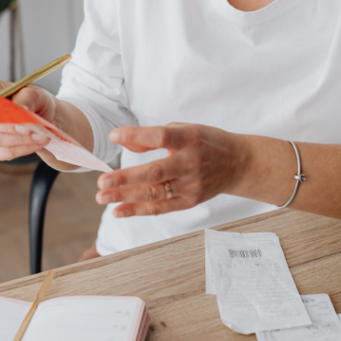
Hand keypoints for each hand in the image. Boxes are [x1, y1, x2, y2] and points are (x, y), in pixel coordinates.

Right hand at [0, 77, 53, 161]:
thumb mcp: (35, 94)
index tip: (4, 110)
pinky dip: (23, 149)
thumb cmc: (34, 101)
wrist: (43, 118)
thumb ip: (26, 98)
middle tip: (31, 128)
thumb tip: (21, 109)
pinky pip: (4, 153)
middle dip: (10, 127)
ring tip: (41, 135)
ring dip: (21, 140)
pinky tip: (37, 142)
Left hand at [95, 123, 249, 217]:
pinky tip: (118, 211)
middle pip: (154, 172)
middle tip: (102, 181)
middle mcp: (190, 163)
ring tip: (102, 197)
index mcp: (189, 138)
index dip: (136, 136)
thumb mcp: (184, 129)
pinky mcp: (190, 201)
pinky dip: (138, 210)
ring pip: (154, 193)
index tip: (113, 136)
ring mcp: (191, 185)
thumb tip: (124, 143)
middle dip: (125, 178)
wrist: (238, 163)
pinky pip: (161, 208)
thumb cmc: (206, 142)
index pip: (160, 136)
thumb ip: (155, 135)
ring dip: (125, 197)